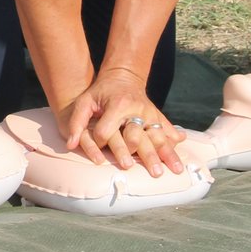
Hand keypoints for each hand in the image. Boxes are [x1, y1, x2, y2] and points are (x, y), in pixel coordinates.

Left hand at [56, 68, 185, 175]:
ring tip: (175, 170)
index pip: (107, 131)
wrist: (122, 77)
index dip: (99, 142)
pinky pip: (167, 131)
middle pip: (139, 138)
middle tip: (153, 174)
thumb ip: (77, 123)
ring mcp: (149, 114)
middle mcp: (137, 110)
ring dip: (166, 155)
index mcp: (117, 106)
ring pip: (158, 137)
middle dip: (146, 156)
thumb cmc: (100, 92)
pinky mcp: (157, 116)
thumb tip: (71, 145)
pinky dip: (173, 145)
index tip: (97, 147)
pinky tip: (179, 157)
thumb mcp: (84, 102)